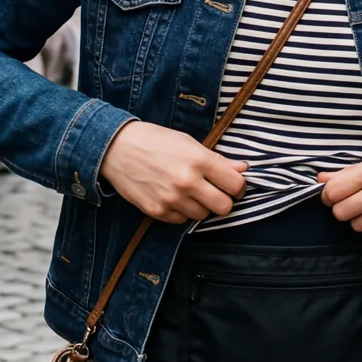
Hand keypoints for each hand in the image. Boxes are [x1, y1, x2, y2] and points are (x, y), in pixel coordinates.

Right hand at [98, 120, 246, 222]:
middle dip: (222, 200)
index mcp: (199, 160)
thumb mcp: (189, 143)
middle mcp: (187, 182)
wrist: (117, 148)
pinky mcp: (157, 211)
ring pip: (202, 215)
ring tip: (188, 191)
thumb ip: (218, 160)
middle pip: (224, 207)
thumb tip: (243, 169)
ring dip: (200, 206)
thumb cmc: (155, 140)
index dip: (237, 186)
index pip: (235, 185)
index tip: (233, 185)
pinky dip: (181, 211)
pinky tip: (173, 196)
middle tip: (214, 192)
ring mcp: (172, 199)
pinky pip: (181, 221)